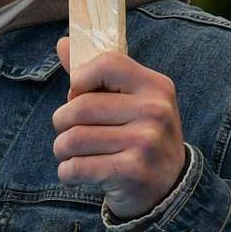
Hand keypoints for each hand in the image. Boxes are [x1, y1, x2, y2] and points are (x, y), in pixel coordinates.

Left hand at [52, 38, 187, 221]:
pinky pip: (76, 167)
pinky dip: (66, 172)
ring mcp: (145, 143)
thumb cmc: (140, 137)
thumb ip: (96, 74)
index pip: (106, 63)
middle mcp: (155, 111)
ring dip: (62, 150)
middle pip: (79, 107)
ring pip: (73, 139)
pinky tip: (76, 173)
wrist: (169, 189)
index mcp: (155, 86)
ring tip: (71, 154)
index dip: (81, 79)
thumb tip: (63, 43)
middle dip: (62, 122)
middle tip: (69, 132)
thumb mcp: (131, 101)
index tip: (79, 95)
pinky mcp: (132, 173)